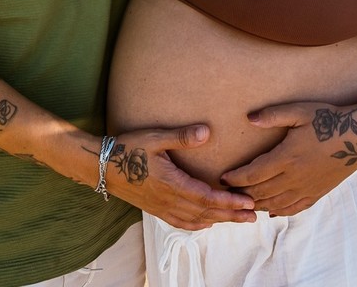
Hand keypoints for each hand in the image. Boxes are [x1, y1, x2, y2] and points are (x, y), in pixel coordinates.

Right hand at [105, 124, 256, 230]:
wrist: (101, 167)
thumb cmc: (128, 148)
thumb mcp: (155, 138)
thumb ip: (181, 137)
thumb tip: (207, 132)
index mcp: (172, 184)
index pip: (207, 198)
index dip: (230, 201)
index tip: (249, 201)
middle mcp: (169, 200)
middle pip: (207, 213)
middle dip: (232, 214)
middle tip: (254, 215)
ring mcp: (162, 207)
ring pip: (196, 220)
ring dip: (220, 220)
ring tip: (239, 219)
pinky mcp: (156, 209)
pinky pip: (181, 222)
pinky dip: (198, 225)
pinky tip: (207, 223)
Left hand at [220, 101, 356, 216]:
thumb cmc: (329, 120)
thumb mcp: (299, 111)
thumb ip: (273, 115)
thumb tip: (249, 118)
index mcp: (286, 158)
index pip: (252, 174)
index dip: (235, 178)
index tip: (223, 178)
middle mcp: (294, 178)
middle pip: (260, 192)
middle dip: (240, 193)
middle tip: (226, 192)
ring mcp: (305, 189)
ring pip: (274, 204)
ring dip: (256, 204)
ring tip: (244, 201)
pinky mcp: (316, 194)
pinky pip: (293, 209)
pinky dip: (278, 211)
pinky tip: (271, 211)